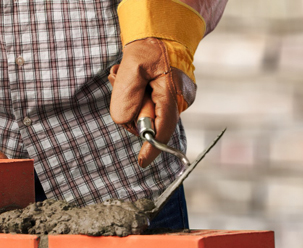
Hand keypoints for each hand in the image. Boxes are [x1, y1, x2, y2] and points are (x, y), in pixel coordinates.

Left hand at [108, 0, 205, 167]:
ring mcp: (178, 100)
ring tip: (129, 76)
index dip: (151, 147)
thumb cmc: (150, 45)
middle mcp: (180, 101)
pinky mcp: (172, 98)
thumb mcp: (132, 66)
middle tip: (122, 82)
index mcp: (172, 94)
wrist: (166, 30)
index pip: (163, 129)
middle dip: (133, 111)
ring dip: (133, 101)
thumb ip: (126, 96)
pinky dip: (139, 98)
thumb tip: (125, 121)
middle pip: (151, 123)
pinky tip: (136, 80)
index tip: (141, 162)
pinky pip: (151, 107)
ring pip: (148, 115)